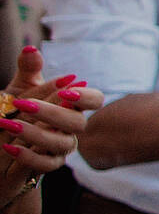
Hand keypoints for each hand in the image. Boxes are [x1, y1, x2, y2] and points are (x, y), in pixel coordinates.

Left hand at [2, 46, 102, 182]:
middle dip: (52, 113)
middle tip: (22, 105)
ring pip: (62, 144)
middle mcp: (70, 128)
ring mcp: (61, 147)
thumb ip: (28, 70)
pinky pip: (46, 164)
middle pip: (78, 123)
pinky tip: (9, 146)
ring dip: (35, 134)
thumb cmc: (15, 113)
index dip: (86, 97)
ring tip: (9, 124)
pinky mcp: (47, 165)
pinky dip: (28, 156)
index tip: (67, 91)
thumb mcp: (19, 89)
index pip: (94, 100)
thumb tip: (30, 49)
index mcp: (69, 106)